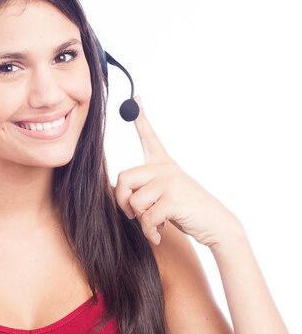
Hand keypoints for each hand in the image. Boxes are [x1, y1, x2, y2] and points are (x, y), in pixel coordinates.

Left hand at [113, 96, 239, 248]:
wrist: (217, 226)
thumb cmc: (186, 211)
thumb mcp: (164, 194)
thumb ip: (145, 188)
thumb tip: (117, 193)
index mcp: (163, 164)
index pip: (149, 137)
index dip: (140, 118)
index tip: (136, 98)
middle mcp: (165, 168)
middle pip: (123, 178)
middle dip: (121, 201)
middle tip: (132, 214)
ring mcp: (170, 181)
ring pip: (133, 200)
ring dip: (140, 220)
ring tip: (153, 225)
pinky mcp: (174, 198)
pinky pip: (146, 216)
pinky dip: (149, 231)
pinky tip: (157, 235)